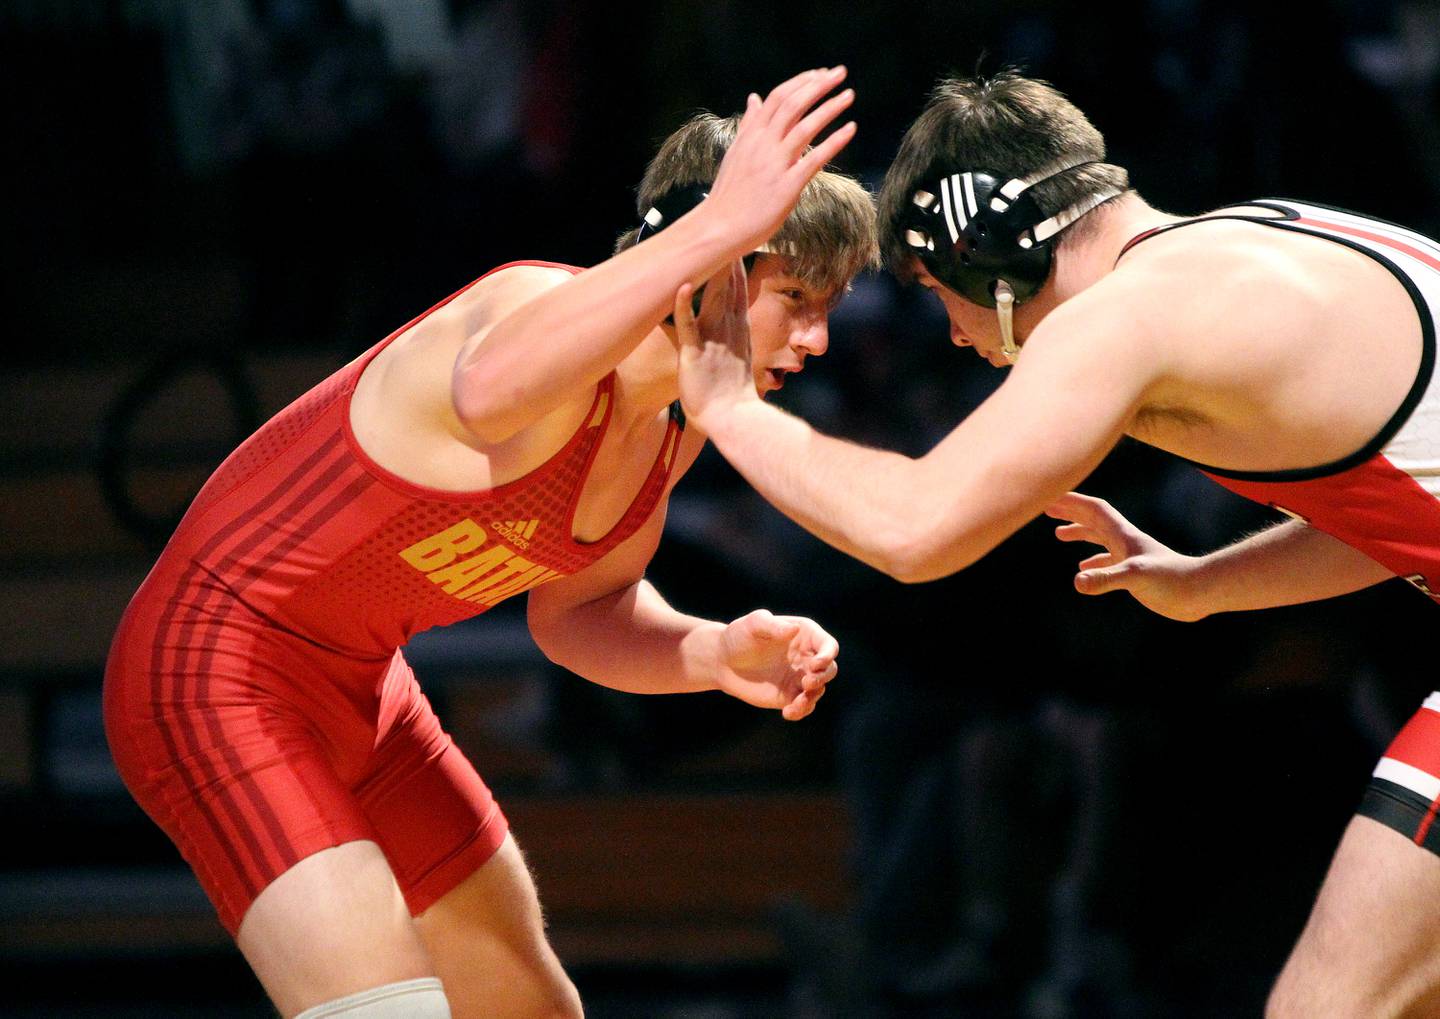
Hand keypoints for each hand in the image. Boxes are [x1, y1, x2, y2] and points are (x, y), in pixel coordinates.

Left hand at [675, 259, 760, 429]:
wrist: (735, 419)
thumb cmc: (733, 402)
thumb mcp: (738, 369)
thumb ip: (736, 353)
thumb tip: (737, 350)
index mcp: (738, 333)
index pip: (738, 294)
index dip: (735, 270)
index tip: (733, 248)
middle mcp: (729, 330)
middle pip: (729, 286)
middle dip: (725, 258)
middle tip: (722, 230)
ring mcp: (714, 339)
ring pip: (712, 297)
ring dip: (708, 270)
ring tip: (704, 244)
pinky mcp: (696, 351)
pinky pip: (688, 323)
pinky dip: (684, 303)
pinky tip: (680, 284)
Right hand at [702, 67, 855, 252]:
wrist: (718, 228)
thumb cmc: (729, 195)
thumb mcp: (736, 153)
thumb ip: (748, 125)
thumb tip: (754, 98)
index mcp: (751, 136)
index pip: (778, 97)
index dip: (801, 82)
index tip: (820, 74)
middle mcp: (762, 145)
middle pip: (793, 104)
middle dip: (819, 85)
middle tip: (840, 72)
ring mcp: (775, 165)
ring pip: (805, 126)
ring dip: (830, 107)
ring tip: (849, 94)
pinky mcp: (787, 186)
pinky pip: (814, 159)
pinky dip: (835, 141)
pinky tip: (850, 129)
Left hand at [714, 609, 838, 720]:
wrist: (723, 660)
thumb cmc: (739, 636)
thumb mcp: (754, 624)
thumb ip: (774, 626)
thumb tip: (794, 630)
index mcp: (805, 636)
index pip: (828, 645)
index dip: (827, 655)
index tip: (815, 665)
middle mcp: (807, 657)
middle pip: (830, 670)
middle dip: (823, 678)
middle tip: (807, 683)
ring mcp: (799, 677)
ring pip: (819, 690)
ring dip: (812, 698)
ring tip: (795, 704)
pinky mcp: (789, 695)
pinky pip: (804, 706)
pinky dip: (801, 711)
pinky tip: (787, 713)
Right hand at [1045, 492, 1206, 620]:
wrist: (1200, 592)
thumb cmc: (1173, 580)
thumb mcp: (1136, 577)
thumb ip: (1106, 578)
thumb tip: (1078, 582)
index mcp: (1123, 535)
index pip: (1094, 510)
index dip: (1072, 502)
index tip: (1050, 496)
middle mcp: (1125, 542)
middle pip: (1093, 519)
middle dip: (1071, 512)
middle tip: (1047, 508)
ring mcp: (1130, 556)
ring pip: (1099, 538)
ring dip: (1080, 533)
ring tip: (1059, 535)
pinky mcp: (1135, 573)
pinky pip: (1107, 562)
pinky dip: (1092, 561)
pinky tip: (1084, 572)